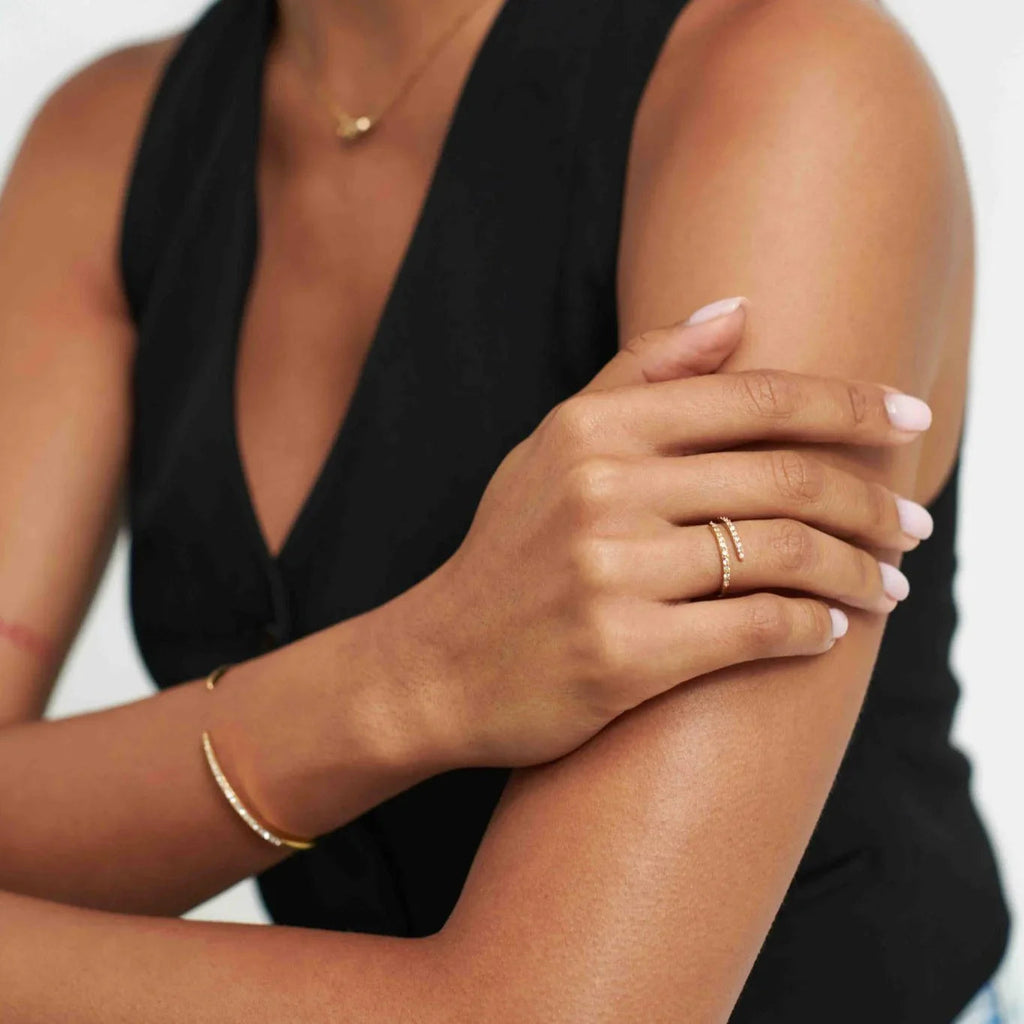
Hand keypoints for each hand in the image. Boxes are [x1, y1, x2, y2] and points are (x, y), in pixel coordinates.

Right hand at [398, 301, 933, 767]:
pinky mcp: (621, 653)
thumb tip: (737, 309)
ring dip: (857, 573)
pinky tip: (827, 631)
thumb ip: (640, 375)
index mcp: (591, 430)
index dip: (848, 404)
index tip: (909, 417)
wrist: (437, 665)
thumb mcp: (552, 447)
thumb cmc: (506, 555)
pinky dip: (809, 630)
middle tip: (912, 525)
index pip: (752, 397)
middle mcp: (600, 489)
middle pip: (783, 477)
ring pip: (782, 554)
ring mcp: (609, 572)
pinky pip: (753, 630)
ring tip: (889, 587)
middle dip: (872, 501)